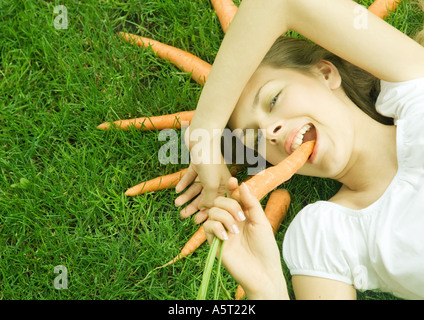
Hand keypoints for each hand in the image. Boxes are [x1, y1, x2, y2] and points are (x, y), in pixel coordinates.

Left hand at [174, 162, 231, 223]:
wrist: (202, 138)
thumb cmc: (209, 162)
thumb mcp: (211, 185)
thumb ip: (209, 199)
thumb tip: (205, 210)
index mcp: (225, 184)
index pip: (217, 203)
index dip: (207, 213)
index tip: (196, 222)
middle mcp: (217, 178)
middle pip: (205, 196)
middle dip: (194, 206)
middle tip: (182, 215)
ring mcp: (207, 171)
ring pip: (197, 187)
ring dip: (187, 196)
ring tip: (176, 203)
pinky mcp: (198, 163)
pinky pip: (191, 176)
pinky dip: (184, 183)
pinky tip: (177, 190)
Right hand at [204, 178, 288, 298]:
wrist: (262, 271)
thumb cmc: (265, 247)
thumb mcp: (261, 221)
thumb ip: (251, 202)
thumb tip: (241, 184)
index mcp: (242, 214)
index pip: (231, 196)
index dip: (230, 187)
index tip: (232, 181)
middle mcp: (229, 220)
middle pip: (219, 201)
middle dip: (230, 205)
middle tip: (242, 218)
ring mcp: (221, 230)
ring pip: (212, 211)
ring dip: (225, 217)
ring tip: (236, 231)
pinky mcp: (213, 242)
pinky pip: (207, 226)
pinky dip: (217, 227)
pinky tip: (227, 237)